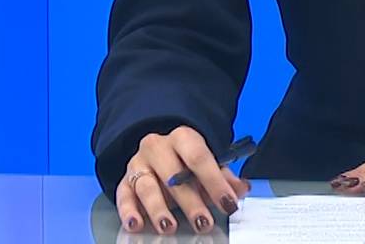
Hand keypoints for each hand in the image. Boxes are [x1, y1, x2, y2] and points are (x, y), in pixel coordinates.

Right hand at [116, 125, 251, 234]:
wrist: (159, 151)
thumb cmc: (186, 161)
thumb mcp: (207, 163)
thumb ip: (224, 177)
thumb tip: (241, 189)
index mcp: (183, 138)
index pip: (199, 157)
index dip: (214, 182)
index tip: (227, 203)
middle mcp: (157, 148)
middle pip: (173, 175)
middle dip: (190, 201)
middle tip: (203, 222)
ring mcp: (138, 164)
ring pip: (147, 186)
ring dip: (159, 209)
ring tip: (170, 226)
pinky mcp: (124, 181)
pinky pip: (123, 196)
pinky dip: (129, 212)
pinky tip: (137, 224)